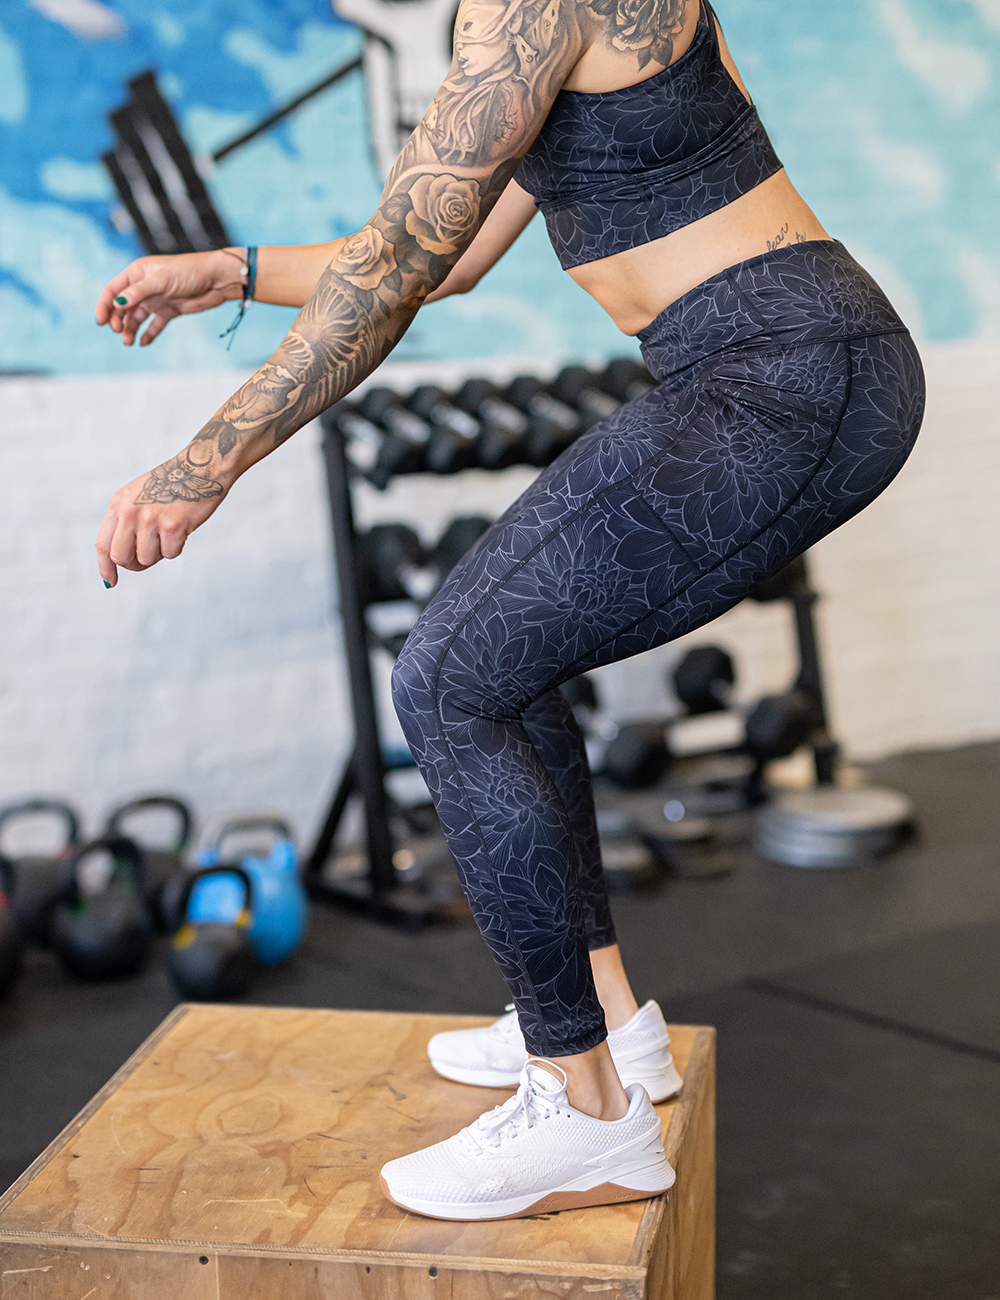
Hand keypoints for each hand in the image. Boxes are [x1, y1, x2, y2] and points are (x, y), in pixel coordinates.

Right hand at [94, 250, 244, 346]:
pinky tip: (143, 343)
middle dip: (118, 320)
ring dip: (130, 329)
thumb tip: (118, 303)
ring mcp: (156, 299)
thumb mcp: (162, 280)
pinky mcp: (169, 311)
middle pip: (122, 307)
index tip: (101, 322)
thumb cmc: (189, 271)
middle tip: (120, 333)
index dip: (104, 305)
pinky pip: (154, 325)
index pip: (113, 290)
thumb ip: (139, 292)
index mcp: (137, 273)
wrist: (217, 280)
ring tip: (129, 342)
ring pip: (137, 318)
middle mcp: (144, 286)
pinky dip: (148, 334)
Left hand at [96, 453, 229, 585]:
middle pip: (121, 557)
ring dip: (158, 554)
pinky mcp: (172, 526)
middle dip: (133, 564)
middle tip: (145, 560)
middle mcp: (130, 512)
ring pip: (146, 559)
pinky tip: (182, 529)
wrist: (199, 470)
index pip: (103, 544)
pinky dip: (176, 547)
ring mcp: (150, 519)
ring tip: (167, 535)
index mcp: (118, 504)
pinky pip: (170, 554)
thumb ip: (126, 524)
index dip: (105, 567)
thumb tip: (122, 560)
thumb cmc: (171, 487)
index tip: (109, 582)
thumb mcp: (138, 498)